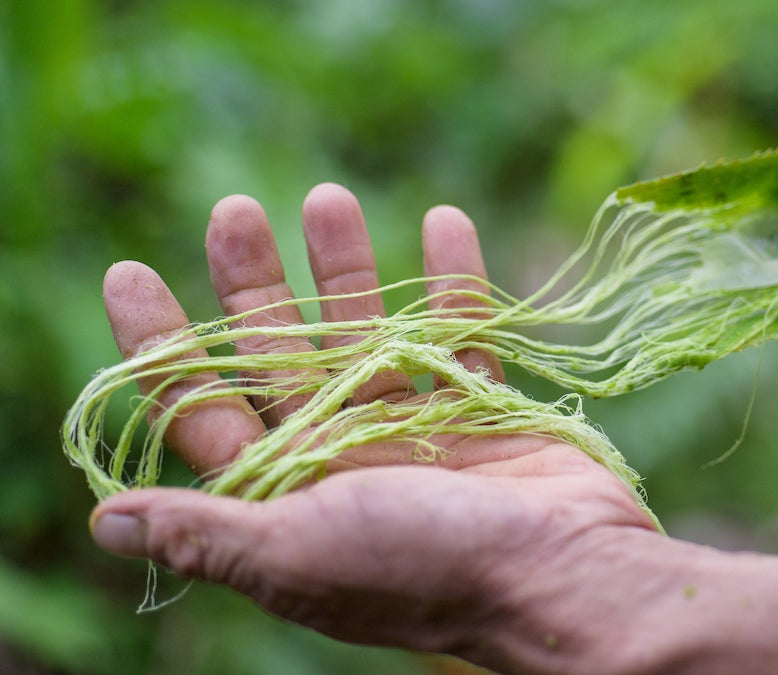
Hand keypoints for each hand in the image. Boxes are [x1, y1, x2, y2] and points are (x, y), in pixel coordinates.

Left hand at [89, 184, 656, 669]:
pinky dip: (454, 283)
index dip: (166, 349)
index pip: (207, 413)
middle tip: (233, 211)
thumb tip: (105, 521)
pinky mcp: (485, 415)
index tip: (129, 272)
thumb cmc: (424, 570)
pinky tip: (445, 222)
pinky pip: (463, 336)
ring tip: (327, 197)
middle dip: (253, 287)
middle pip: (282, 359)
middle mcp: (345, 461)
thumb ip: (207, 532)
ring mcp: (417, 435)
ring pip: (369, 336)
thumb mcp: (299, 551)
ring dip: (346, 269)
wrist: (562, 579)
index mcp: (291, 496)